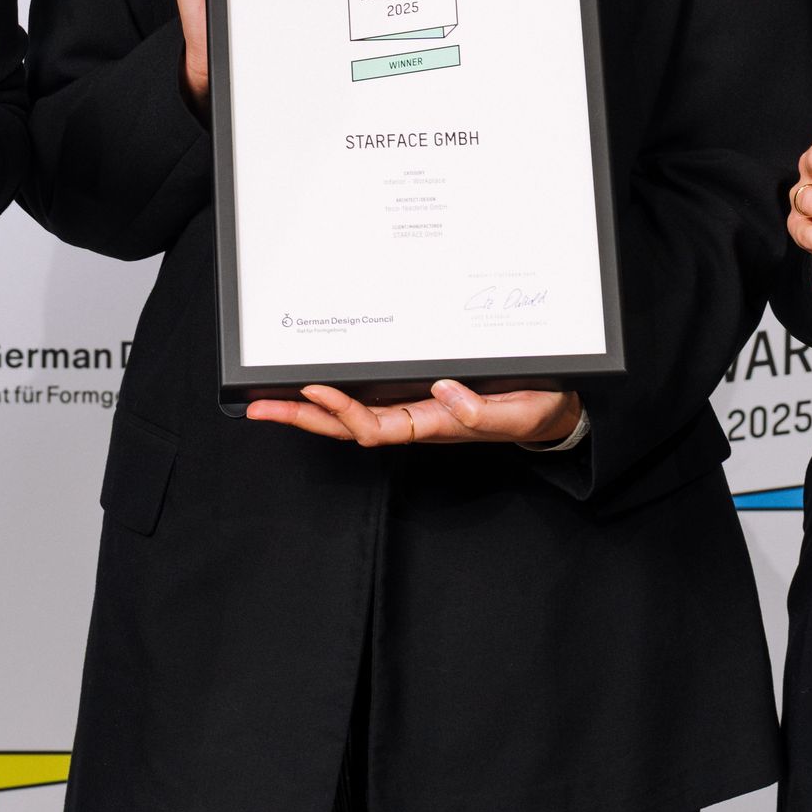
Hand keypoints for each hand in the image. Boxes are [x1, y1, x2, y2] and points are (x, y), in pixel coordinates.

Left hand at [247, 380, 583, 448]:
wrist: (552, 411)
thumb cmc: (534, 411)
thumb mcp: (518, 413)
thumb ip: (482, 411)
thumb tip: (443, 391)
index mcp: (435, 425)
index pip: (376, 426)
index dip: (343, 411)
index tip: (314, 388)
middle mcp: (416, 419)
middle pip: (347, 426)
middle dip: (304, 417)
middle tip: (259, 408)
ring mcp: (414, 409)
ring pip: (352, 414)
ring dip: (310, 410)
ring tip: (269, 401)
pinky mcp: (419, 396)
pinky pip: (369, 399)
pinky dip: (337, 395)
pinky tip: (314, 386)